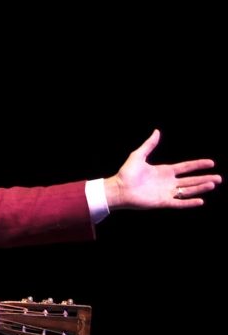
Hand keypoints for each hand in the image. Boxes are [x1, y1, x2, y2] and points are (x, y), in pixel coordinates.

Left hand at [104, 130, 220, 209]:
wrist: (118, 188)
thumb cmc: (126, 173)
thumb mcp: (138, 156)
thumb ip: (149, 145)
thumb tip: (156, 131)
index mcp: (164, 171)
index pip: (186, 167)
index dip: (198, 165)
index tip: (212, 163)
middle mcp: (168, 182)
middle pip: (191, 180)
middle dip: (205, 179)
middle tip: (219, 178)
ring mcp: (166, 192)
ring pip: (188, 191)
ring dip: (200, 188)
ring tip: (213, 184)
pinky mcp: (162, 202)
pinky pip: (178, 203)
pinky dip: (189, 203)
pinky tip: (201, 201)